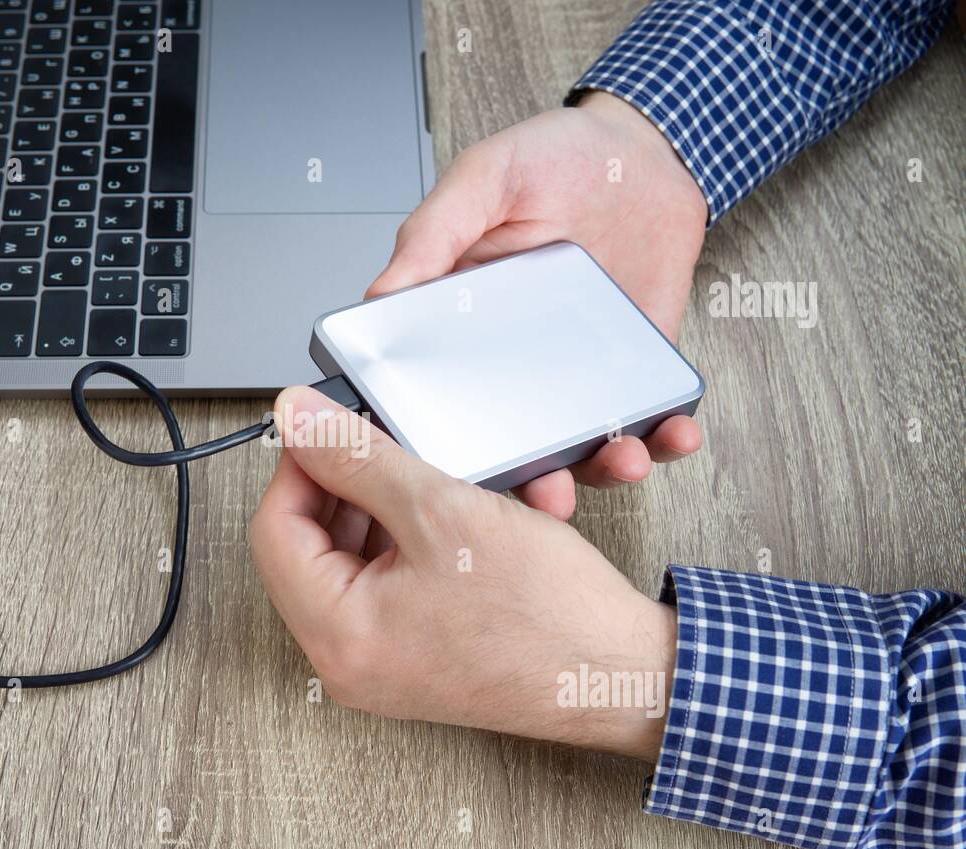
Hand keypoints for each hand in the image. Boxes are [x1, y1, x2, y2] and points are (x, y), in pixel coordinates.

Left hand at [251, 386, 677, 759]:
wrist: (621, 676)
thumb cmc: (548, 615)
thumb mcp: (442, 510)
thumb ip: (358, 458)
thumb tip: (296, 419)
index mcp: (337, 633)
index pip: (274, 529)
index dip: (301, 464)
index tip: (331, 427)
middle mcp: (346, 661)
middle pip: (307, 546)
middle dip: (344, 486)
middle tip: (381, 445)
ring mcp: (379, 665)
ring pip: (348, 561)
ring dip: (379, 509)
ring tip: (424, 479)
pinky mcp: (412, 659)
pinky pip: (383, 585)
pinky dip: (406, 542)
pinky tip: (444, 516)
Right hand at [367, 92, 707, 518]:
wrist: (642, 154)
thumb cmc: (553, 160)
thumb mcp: (481, 181)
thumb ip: (432, 234)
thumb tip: (377, 295)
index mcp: (462, 329)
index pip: (440, 404)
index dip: (446, 451)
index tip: (458, 477)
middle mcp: (514, 366)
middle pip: (512, 447)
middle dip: (531, 481)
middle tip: (546, 492)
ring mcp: (574, 376)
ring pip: (580, 448)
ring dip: (601, 468)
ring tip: (621, 460)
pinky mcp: (632, 375)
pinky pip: (645, 420)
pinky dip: (664, 438)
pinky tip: (673, 434)